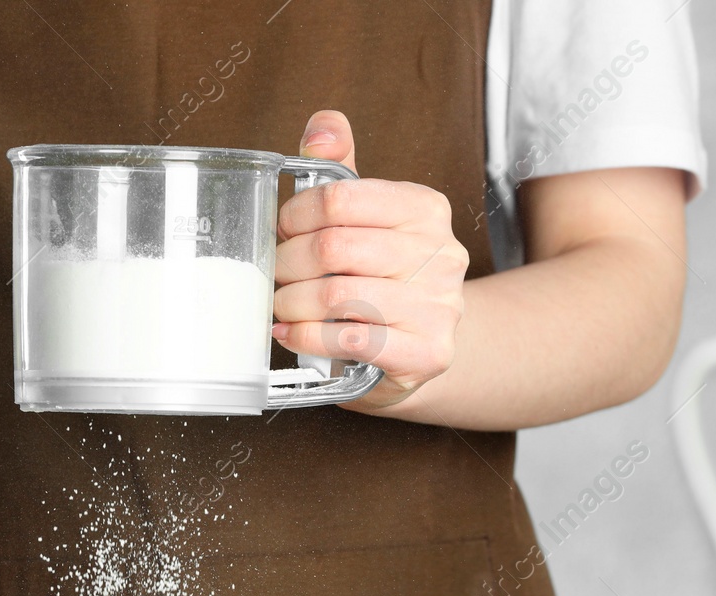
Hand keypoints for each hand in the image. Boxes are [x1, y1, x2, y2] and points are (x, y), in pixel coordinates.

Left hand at [271, 110, 469, 412]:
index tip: (282, 231)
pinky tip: (293, 333)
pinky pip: (352, 339)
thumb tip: (324, 123)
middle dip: (287, 264)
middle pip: (333, 247)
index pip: (340, 199)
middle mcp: (441, 254)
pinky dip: (308, 336)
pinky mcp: (429, 352)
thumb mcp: (365, 221)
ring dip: (293, 303)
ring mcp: (439, 305)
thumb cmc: (382, 279)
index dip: (295, 216)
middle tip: (274, 275)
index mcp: (425, 209)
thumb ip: (341, 170)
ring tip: (282, 306)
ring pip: (338, 295)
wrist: (420, 348)